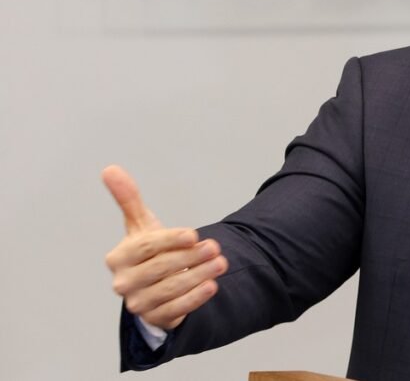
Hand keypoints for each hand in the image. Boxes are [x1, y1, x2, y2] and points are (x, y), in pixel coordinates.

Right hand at [102, 165, 226, 330]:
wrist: (153, 284)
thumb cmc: (148, 250)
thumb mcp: (140, 224)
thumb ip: (128, 199)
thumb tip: (110, 169)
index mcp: (118, 258)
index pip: (146, 248)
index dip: (171, 240)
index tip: (194, 234)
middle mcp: (124, 282)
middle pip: (161, 268)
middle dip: (191, 257)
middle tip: (215, 247)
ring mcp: (137, 303)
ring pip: (171, 289)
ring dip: (199, 275)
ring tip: (221, 263)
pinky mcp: (154, 319)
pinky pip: (176, 310)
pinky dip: (195, 298)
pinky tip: (212, 286)